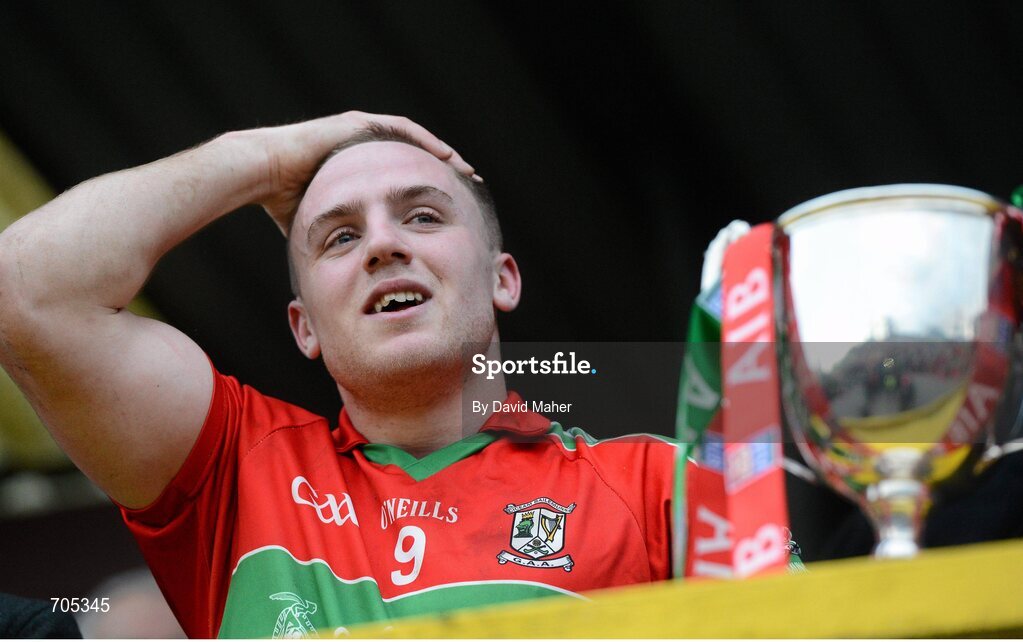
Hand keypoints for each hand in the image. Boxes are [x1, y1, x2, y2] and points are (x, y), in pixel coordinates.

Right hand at [254, 111, 477, 232]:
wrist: (261, 174)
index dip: (426, 190)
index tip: (450, 205)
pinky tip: (444, 154)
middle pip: (414, 156)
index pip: (402, 177)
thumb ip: (338, 235)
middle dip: (442, 170)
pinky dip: (424, 140)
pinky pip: (399, 129)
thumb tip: (345, 270)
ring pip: (413, 141)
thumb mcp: (323, 221)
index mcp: (359, 170)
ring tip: (464, 169)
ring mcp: (360, 132)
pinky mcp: (356, 124)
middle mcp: (363, 148)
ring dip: (440, 154)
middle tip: (469, 184)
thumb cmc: (283, 201)